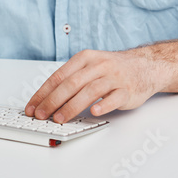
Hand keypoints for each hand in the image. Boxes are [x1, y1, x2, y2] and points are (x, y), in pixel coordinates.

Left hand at [24, 49, 169, 122]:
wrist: (145, 66)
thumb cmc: (113, 69)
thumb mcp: (90, 65)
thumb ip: (72, 78)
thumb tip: (47, 99)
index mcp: (85, 58)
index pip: (58, 76)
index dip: (43, 93)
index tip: (32, 107)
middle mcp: (98, 65)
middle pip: (71, 83)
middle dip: (53, 101)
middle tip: (42, 115)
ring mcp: (114, 77)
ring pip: (90, 91)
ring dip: (72, 106)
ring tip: (60, 118)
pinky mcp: (127, 90)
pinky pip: (114, 98)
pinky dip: (104, 105)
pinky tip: (94, 112)